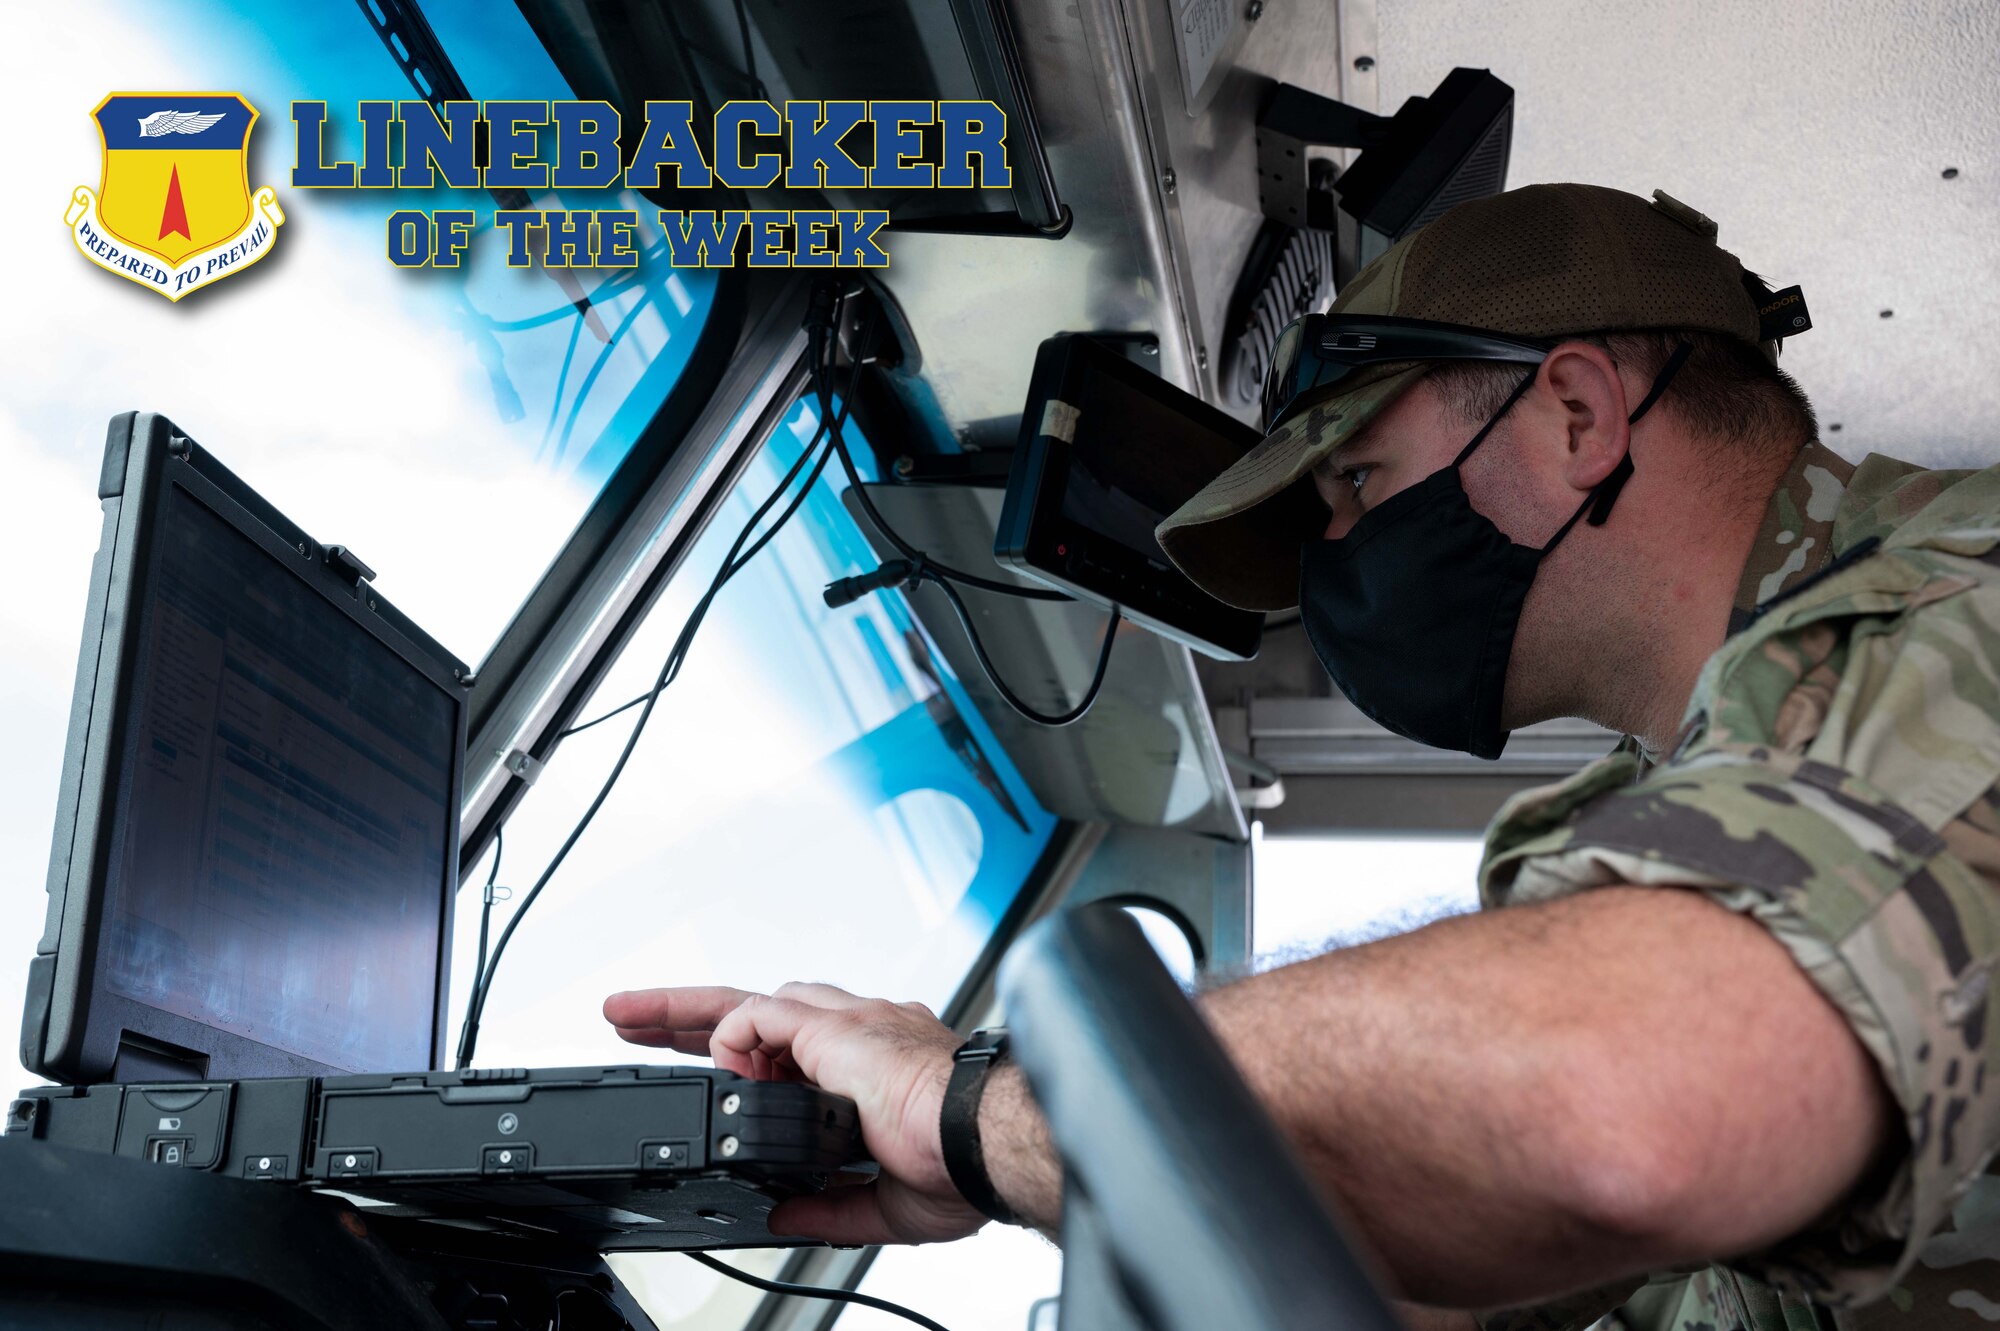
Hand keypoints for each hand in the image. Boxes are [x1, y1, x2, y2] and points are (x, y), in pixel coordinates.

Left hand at [603, 982, 988, 1244]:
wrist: (987, 1145)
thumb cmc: (964, 1164)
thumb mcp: (885, 1204)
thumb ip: (830, 1208)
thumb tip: (788, 1218)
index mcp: (877, 1071)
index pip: (797, 1051)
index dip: (747, 1060)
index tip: (712, 1073)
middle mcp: (863, 1034)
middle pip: (761, 1011)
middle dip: (692, 1015)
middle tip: (634, 1015)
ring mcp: (849, 1025)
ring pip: (752, 998)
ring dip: (688, 1011)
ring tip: (631, 1017)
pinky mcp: (834, 1027)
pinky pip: (761, 1014)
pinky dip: (730, 1036)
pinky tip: (721, 1069)